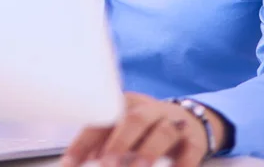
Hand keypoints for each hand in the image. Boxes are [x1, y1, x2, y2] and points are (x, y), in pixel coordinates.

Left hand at [61, 93, 228, 166]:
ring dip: (148, 152)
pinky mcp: (194, 141)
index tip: (69, 164)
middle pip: (134, 120)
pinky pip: (190, 151)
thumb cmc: (147, 128)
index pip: (104, 118)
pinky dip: (182, 164)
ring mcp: (174, 123)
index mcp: (128, 104)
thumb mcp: (124, 129)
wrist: (190, 120)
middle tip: (105, 164)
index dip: (85, 141)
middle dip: (119, 143)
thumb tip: (75, 160)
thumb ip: (102, 143)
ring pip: (162, 132)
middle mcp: (151, 110)